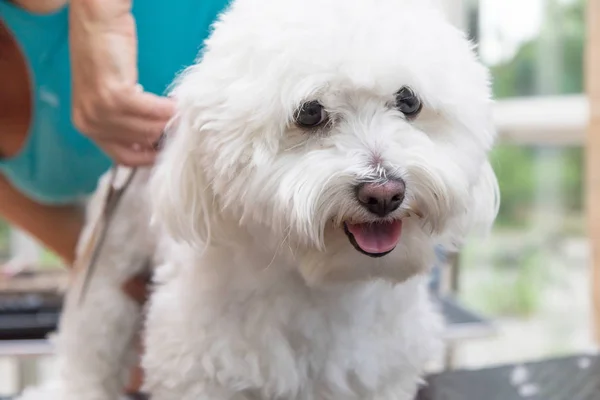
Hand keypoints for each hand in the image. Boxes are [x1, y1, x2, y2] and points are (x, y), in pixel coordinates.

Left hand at [69, 0, 174, 165]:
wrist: (97, 24)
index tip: (167, 150)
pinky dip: (168, 108)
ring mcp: (100, 110)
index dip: (149, 158)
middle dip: (163, 135)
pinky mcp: (115, 95)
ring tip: (179, 113)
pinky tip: (176, 103)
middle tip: (180, 126)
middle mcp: (89, 123)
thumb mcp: (109, 97)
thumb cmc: (106, 57)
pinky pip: (152, 111)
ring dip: (168, 121)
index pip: (123, 158)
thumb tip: (155, 138)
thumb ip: (124, 121)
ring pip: (148, 129)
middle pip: (141, 143)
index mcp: (86, 126)